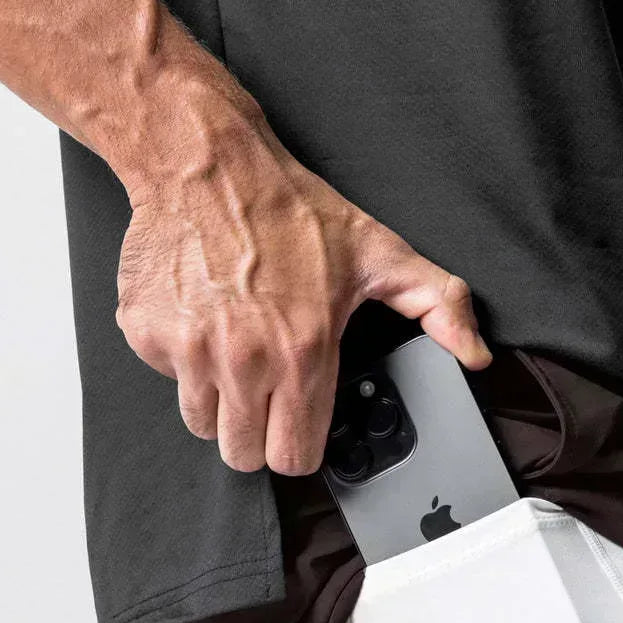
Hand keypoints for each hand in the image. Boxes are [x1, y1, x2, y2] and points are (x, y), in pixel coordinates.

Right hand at [115, 135, 490, 473]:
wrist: (204, 163)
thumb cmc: (290, 210)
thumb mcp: (380, 254)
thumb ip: (438, 306)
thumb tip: (475, 353)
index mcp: (302, 352)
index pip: (293, 458)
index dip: (299, 446)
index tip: (299, 423)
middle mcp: (242, 360)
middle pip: (242, 456)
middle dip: (258, 433)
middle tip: (267, 390)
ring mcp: (188, 350)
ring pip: (202, 424)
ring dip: (220, 400)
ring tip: (237, 351)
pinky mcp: (147, 335)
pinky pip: (168, 380)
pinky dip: (183, 362)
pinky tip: (205, 320)